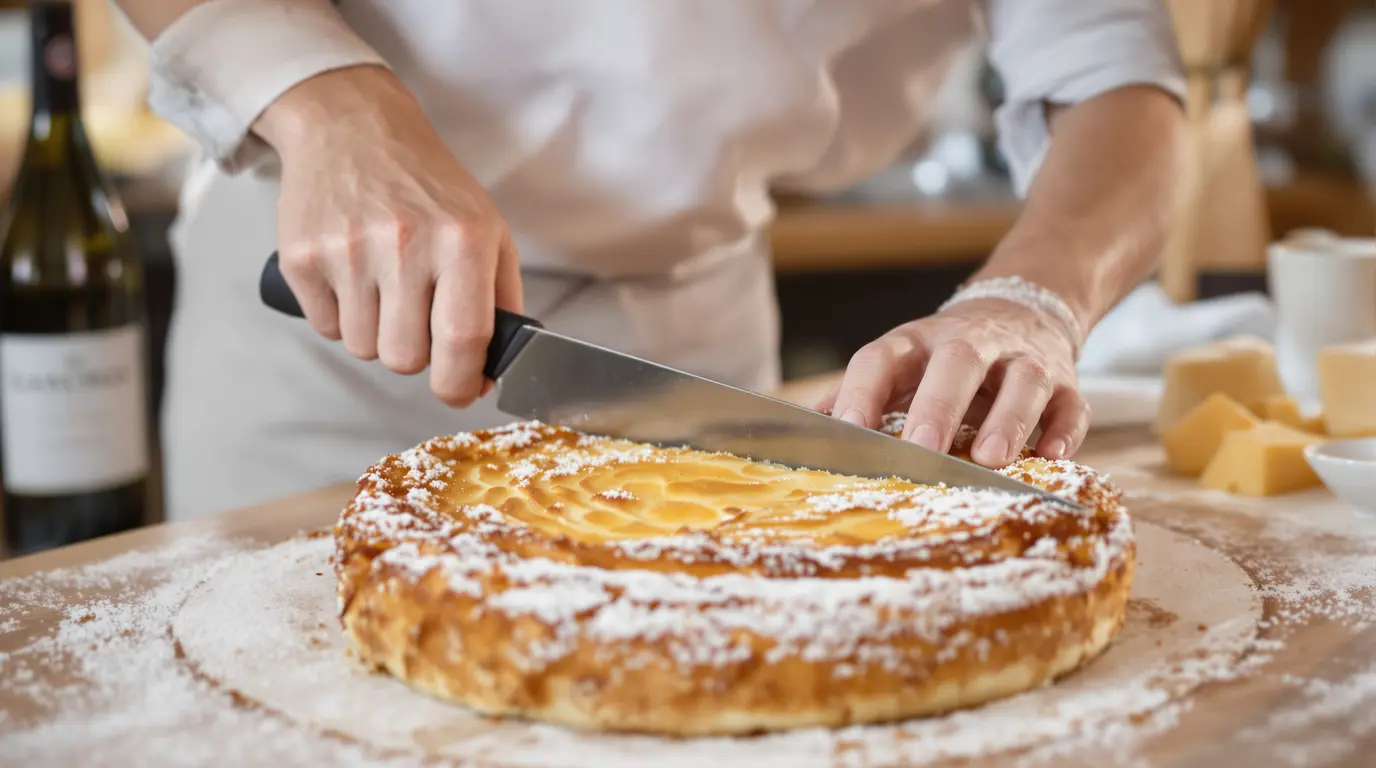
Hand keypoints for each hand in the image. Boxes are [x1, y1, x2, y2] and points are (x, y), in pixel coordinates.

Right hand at [253, 65, 521, 406]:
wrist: (354, 128)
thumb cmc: (429, 188)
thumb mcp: (488, 231)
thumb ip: (502, 305)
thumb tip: (490, 377)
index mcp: (462, 240)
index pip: (463, 340)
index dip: (461, 382)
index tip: (459, 390)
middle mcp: (405, 244)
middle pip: (405, 358)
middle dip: (414, 354)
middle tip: (416, 317)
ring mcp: (347, 250)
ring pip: (363, 348)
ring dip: (376, 333)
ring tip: (383, 284)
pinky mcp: (301, 256)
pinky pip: (325, 327)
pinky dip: (341, 315)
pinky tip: (352, 273)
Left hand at [816, 299, 1089, 467]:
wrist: (1024, 307)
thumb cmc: (945, 356)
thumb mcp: (900, 364)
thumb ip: (858, 395)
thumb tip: (807, 428)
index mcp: (917, 343)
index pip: (882, 357)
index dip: (862, 390)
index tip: (847, 428)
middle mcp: (971, 344)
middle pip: (958, 361)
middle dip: (940, 404)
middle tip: (923, 448)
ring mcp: (1022, 360)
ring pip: (1023, 380)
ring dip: (1009, 418)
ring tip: (991, 458)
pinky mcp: (1066, 380)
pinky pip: (1072, 403)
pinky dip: (1066, 430)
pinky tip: (1053, 456)